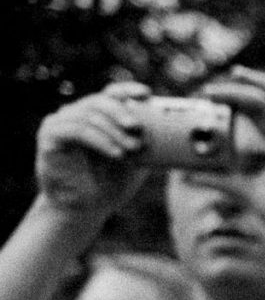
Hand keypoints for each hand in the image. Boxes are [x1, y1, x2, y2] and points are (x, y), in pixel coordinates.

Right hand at [34, 83, 152, 222]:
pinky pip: (76, 131)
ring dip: (114, 131)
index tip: (147, 93)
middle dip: (121, 112)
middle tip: (138, 128)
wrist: (85, 209)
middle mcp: (76, 114)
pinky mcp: (50, 137)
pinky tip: (117, 154)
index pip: (110, 94)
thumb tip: (179, 136)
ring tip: (133, 149)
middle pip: (99, 101)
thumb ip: (148, 144)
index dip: (127, 90)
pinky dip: (100, 141)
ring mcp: (60, 123)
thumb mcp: (136, 161)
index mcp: (96, 116)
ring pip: (89, 116)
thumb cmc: (109, 184)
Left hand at [193, 69, 264, 248]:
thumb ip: (220, 181)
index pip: (263, 117)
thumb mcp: (246, 192)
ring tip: (235, 73)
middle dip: (242, 90)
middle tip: (213, 86)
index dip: (239, 104)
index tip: (213, 99)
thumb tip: (187, 175)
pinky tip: (257, 81)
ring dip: (259, 83)